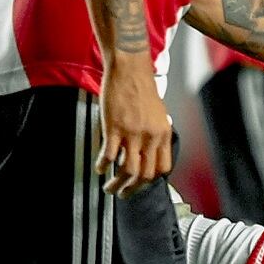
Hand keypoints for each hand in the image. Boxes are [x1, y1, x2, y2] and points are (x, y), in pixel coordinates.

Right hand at [96, 57, 172, 197]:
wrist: (130, 70)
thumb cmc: (142, 89)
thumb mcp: (158, 114)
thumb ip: (155, 134)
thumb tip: (151, 152)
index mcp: (163, 133)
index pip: (163, 168)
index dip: (151, 180)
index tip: (141, 185)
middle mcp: (151, 136)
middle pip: (145, 174)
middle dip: (133, 189)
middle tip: (123, 193)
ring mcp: (133, 133)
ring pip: (127, 171)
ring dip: (116, 184)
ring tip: (109, 187)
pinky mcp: (115, 129)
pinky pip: (109, 156)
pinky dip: (103, 166)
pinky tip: (99, 167)